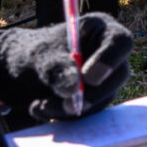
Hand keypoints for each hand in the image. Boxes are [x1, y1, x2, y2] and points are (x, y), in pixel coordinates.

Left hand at [0, 14, 133, 123]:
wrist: (25, 70)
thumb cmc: (36, 52)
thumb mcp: (40, 55)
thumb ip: (56, 68)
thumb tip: (73, 90)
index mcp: (101, 30)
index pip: (120, 41)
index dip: (109, 60)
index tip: (88, 78)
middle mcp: (109, 54)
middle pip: (118, 75)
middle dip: (92, 94)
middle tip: (67, 106)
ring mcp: (107, 79)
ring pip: (103, 99)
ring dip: (72, 109)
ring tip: (39, 106)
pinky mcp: (98, 99)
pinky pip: (91, 113)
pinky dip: (67, 116)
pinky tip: (42, 109)